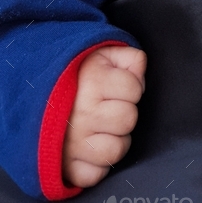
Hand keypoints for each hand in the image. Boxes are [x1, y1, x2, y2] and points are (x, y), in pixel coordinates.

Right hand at [62, 45, 146, 188]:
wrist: (33, 96)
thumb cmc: (74, 76)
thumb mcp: (101, 54)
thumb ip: (128, 57)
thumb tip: (140, 69)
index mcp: (92, 82)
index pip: (134, 89)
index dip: (131, 86)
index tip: (117, 86)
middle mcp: (82, 114)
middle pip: (128, 119)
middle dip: (124, 111)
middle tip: (110, 107)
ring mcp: (74, 142)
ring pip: (116, 149)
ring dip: (115, 139)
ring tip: (104, 128)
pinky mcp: (66, 166)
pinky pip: (95, 174)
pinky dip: (97, 165)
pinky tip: (92, 146)